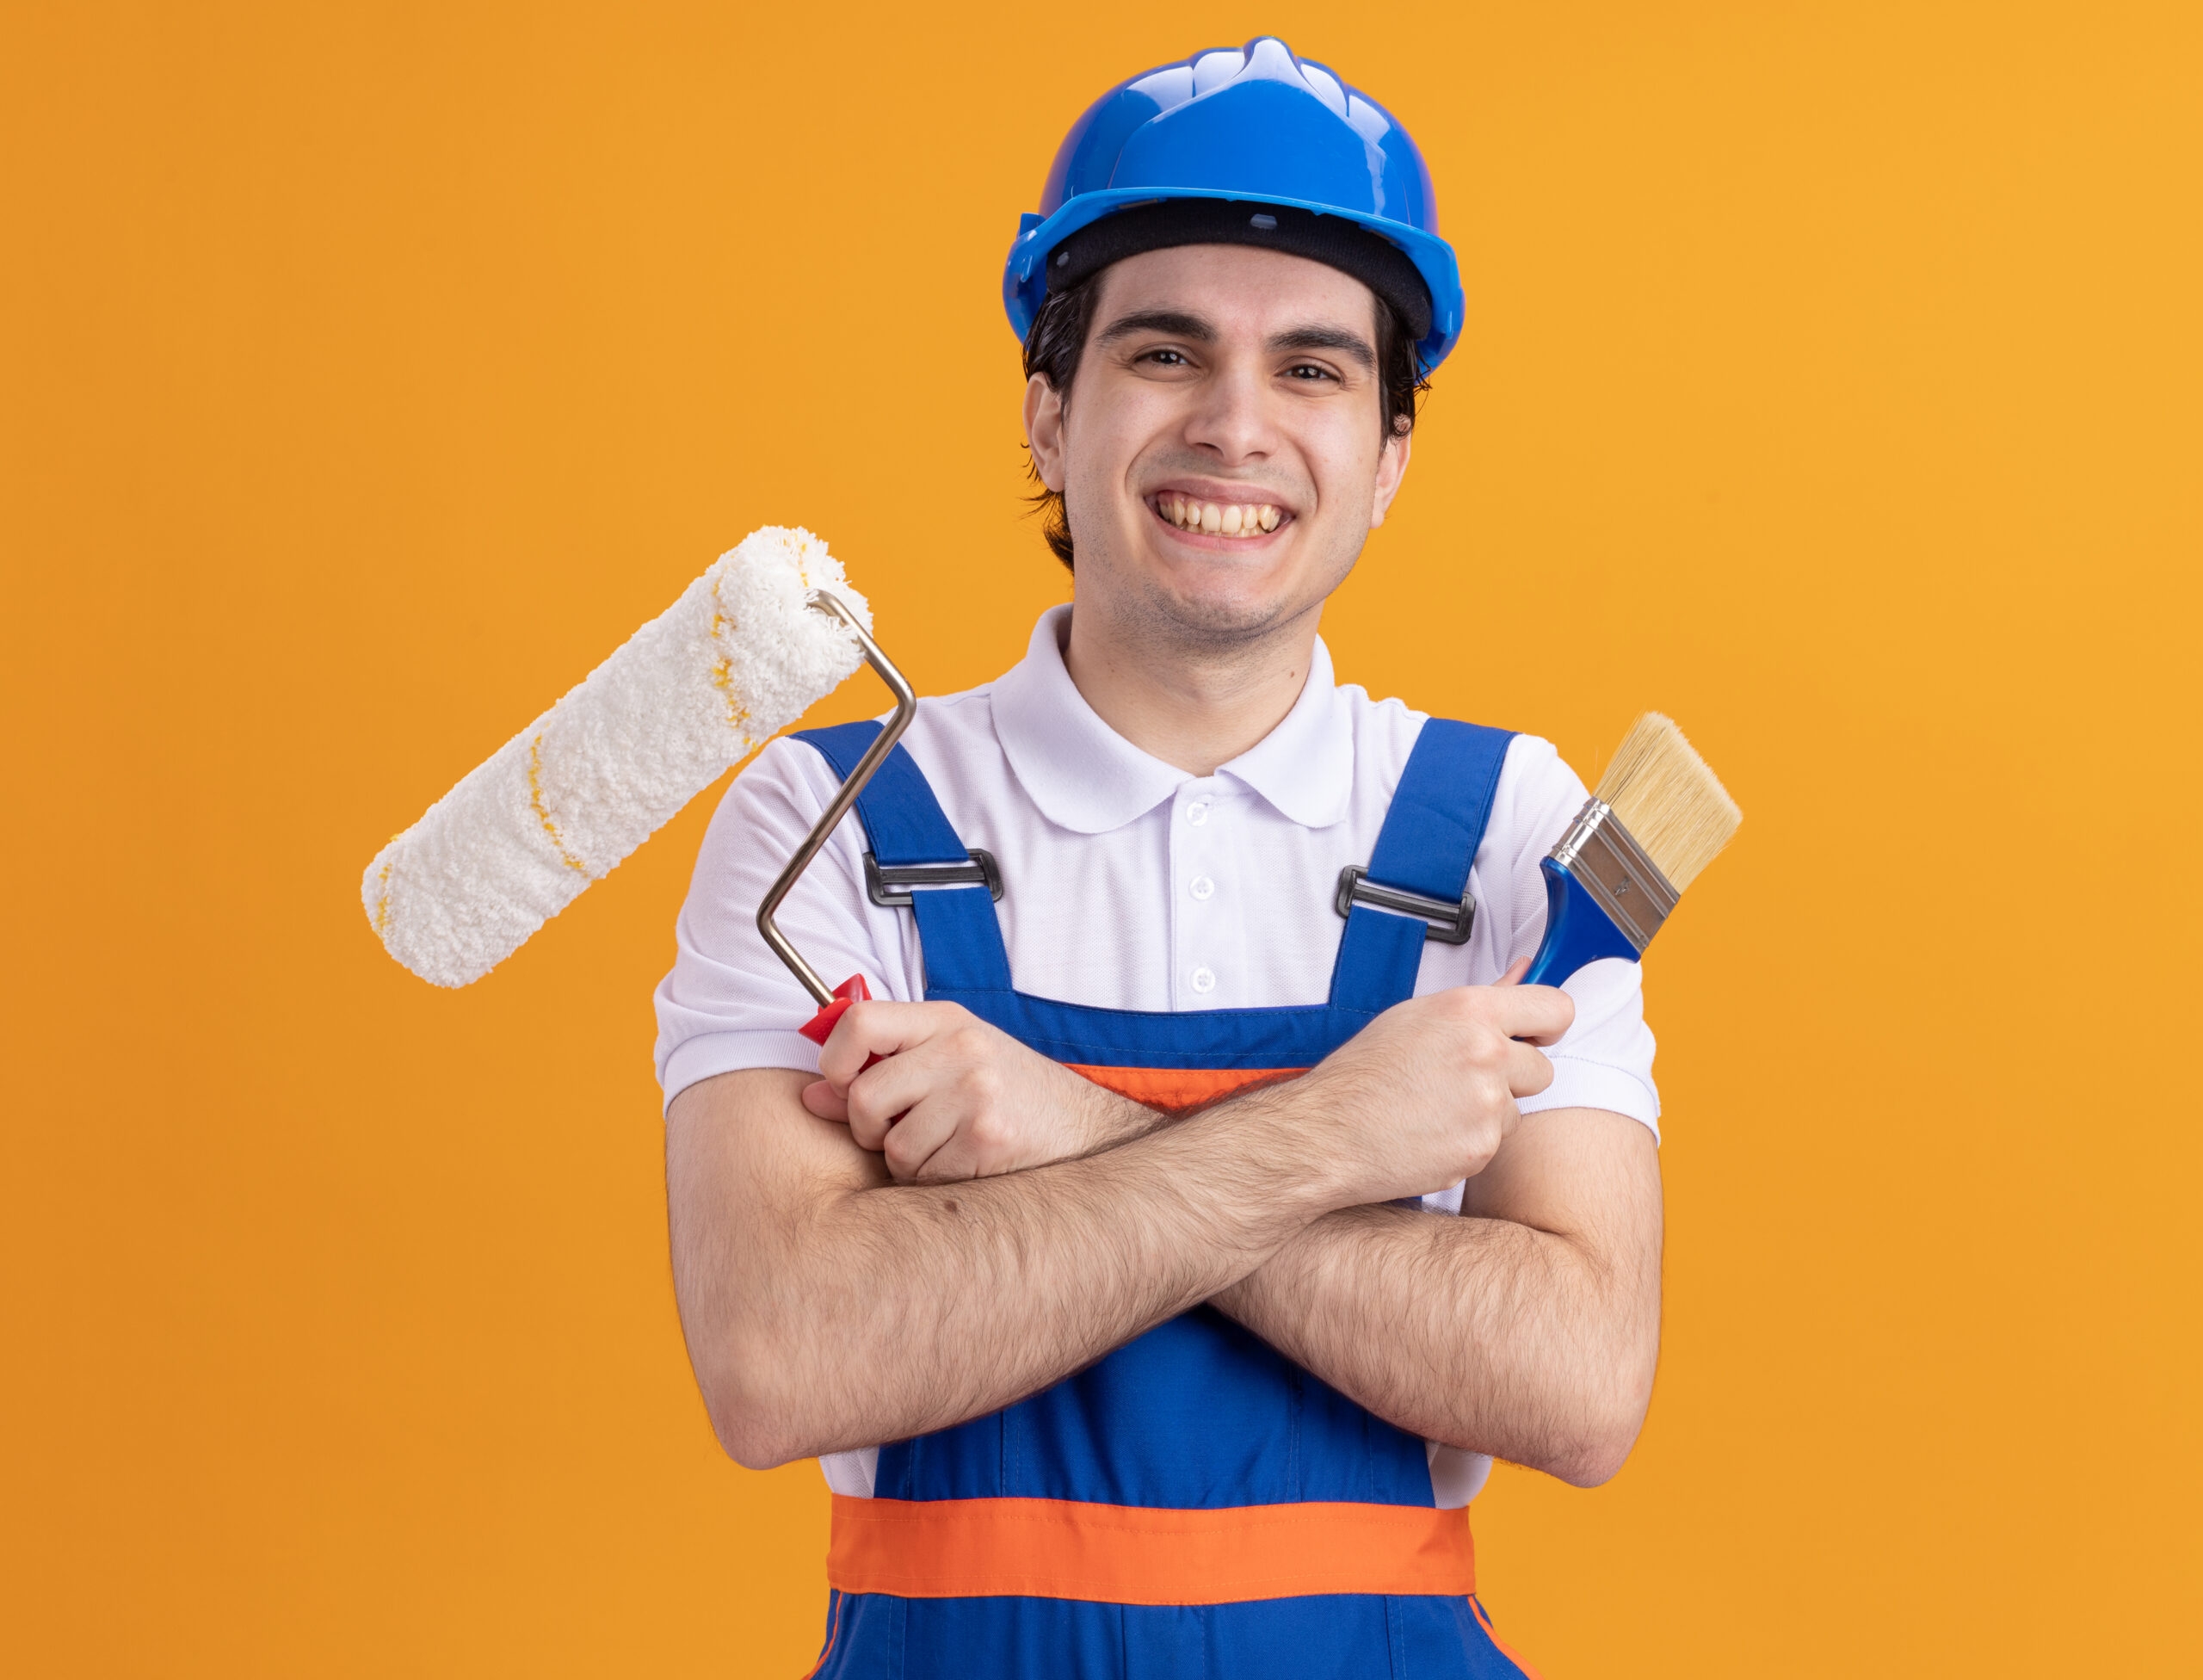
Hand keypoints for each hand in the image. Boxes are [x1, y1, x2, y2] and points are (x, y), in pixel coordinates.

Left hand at [802, 999, 1155, 1183]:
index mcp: (945, 1020)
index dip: (834, 1060)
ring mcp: (977, 1093)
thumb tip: (811, 1096)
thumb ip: (880, 1069)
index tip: (842, 1083)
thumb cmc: (1008, 1092)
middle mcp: (962, 1049)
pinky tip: (964, 1163)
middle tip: (901, 1129)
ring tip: (944, 1146)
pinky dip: (935, 1181)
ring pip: (892, 1146)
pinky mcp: (988, 1138)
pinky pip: (924, 1176)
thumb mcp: (948, 1060)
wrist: (1081, 1128)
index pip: (858, 1020)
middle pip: (864, 1096)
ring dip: (907, 1162)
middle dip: (869, 1128)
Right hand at [1280, 958, 1573, 1207]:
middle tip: (1464, 1082)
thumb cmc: (1361, 1075)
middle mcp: (1485, 1053)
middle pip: (1543, 1068)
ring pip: (1518, 1109)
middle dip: (1512, 1078)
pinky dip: (1471, 1142)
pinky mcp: (1482, 1147)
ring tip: (1438, 1110)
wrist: (1328, 1134)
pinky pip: (1497, 1143)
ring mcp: (1487, 1103)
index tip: (1534, 1036)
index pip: (1557, 1008)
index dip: (1547, 1026)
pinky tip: (1433, 1134)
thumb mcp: (1416, 1018)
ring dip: (1489, 1113)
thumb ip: (1481, 1001)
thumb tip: (1523, 970)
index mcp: (1469, 1010)